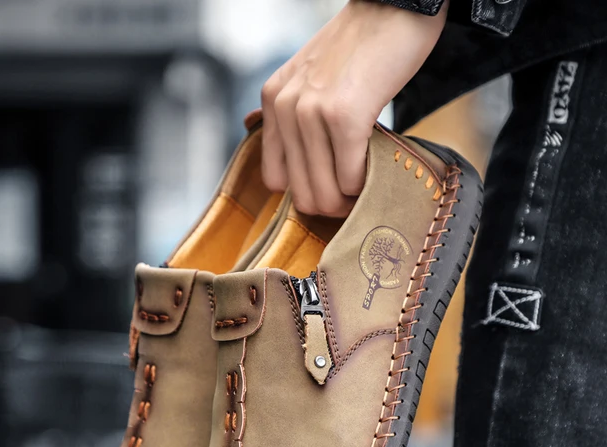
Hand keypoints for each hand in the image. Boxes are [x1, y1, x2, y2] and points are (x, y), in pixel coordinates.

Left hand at [261, 0, 447, 216]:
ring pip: (324, 194)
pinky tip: (376, 167)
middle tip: (354, 196)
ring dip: (349, 201)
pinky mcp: (344, 116)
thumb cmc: (361, 48)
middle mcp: (285, 108)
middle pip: (300, 195)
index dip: (305, 191)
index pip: (275, 180)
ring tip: (366, 186)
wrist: (394, 5)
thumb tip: (307, 169)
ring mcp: (312, 112)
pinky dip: (366, 184)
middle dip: (330, 205)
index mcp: (273, 101)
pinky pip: (350, 179)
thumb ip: (299, 119)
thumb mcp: (311, 80)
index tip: (331, 185)